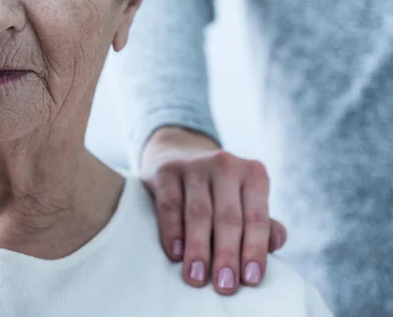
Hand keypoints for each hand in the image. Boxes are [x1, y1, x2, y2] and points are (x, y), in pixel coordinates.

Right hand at [141, 127, 286, 294]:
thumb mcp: (245, 201)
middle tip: (225, 286)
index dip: (254, 250)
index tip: (250, 280)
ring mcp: (194, 165)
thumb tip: (276, 243)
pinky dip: (172, 231)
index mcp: (253, 174)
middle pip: (228, 217)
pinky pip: (170, 205)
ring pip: (198, 213)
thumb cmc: (219, 192)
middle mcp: (225, 165)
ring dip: (198, 248)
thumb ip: (263, 224)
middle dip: (227, 255)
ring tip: (197, 278)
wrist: (180, 156)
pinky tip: (175, 253)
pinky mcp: (166, 171)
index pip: (256, 217)